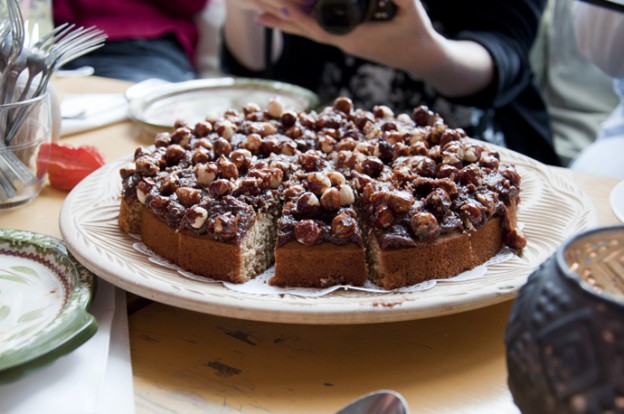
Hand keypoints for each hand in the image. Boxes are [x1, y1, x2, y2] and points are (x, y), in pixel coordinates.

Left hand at [251, 0, 493, 96]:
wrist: (420, 56)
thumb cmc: (416, 32)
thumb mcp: (412, 8)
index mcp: (354, 36)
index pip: (320, 25)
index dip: (300, 15)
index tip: (281, 6)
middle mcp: (343, 41)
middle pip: (305, 29)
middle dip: (281, 17)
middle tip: (254, 6)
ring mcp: (343, 41)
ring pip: (307, 31)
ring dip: (283, 22)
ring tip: (258, 14)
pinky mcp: (345, 39)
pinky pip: (315, 31)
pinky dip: (299, 24)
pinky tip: (286, 18)